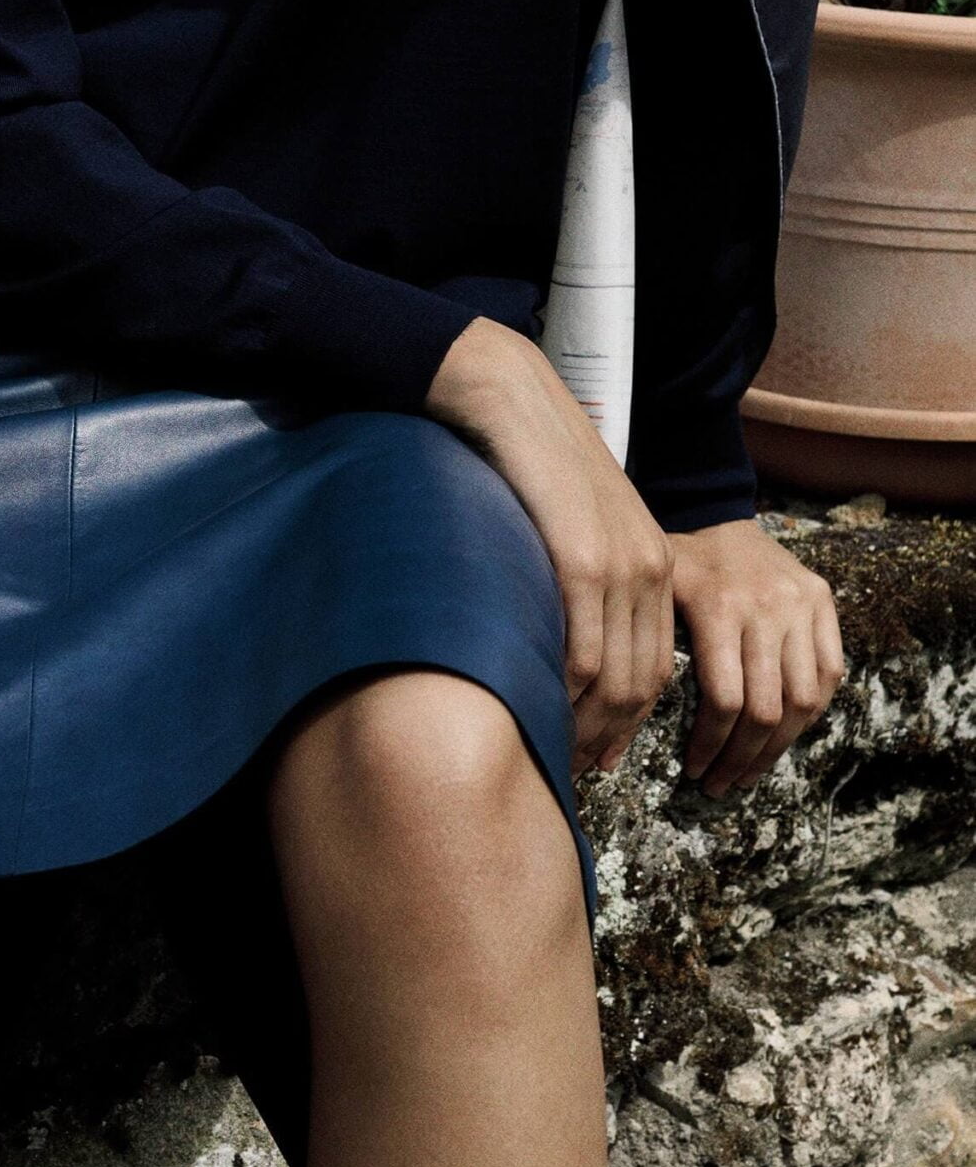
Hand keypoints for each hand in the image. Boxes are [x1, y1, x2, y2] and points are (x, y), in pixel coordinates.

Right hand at [424, 319, 674, 776]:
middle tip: (576, 769)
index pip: (656, 664)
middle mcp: (650, 567)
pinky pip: (583, 645)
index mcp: (656, 561)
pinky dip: (568, 690)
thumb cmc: (529, 462)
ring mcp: (620, 563)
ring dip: (588, 724)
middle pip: (643, 681)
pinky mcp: (581, 557)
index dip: (630, 719)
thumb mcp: (575, 525)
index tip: (600, 753)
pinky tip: (544, 709)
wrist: (510, 397)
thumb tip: (565, 640)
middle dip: (611, 733)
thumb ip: (584, 578)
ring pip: (615, 674)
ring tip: (560, 753)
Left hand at [669, 519, 845, 796]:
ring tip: (751, 772)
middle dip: (742, 758)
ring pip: (804, 701)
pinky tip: (784, 735)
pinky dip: (810, 713)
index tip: (694, 772)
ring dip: (778, 748)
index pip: (724, 699)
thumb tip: (610, 720)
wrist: (717, 515)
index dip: (711, 745)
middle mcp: (766, 608)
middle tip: (721, 784)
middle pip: (766, 709)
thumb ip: (644, 649)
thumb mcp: (651, 596)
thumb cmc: (673, 567)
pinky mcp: (824, 604)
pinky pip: (829, 674)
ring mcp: (801, 606)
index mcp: (718, 608)